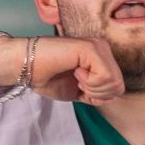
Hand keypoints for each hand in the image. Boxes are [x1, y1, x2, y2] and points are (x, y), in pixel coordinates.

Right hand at [0, 33, 122, 103]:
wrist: (25, 66)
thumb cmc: (47, 77)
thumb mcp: (78, 91)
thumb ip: (97, 93)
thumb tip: (114, 98)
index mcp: (101, 57)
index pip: (118, 86)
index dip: (99, 95)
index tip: (79, 86)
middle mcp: (102, 48)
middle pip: (119, 86)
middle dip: (96, 93)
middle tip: (77, 83)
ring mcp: (98, 46)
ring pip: (114, 82)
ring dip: (92, 88)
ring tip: (75, 76)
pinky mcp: (91, 47)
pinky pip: (105, 77)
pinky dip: (89, 82)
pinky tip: (75, 71)